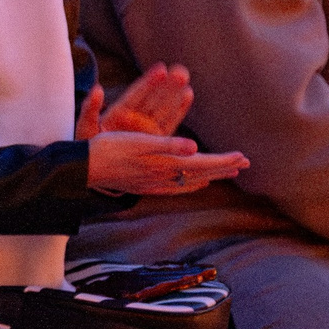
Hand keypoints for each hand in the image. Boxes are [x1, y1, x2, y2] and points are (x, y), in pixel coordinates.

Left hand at [77, 64, 192, 139]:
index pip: (136, 95)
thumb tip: (96, 88)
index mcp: (119, 113)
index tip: (160, 69)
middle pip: (153, 98)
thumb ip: (90, 109)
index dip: (148, 82)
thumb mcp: (86, 127)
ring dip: (175, 93)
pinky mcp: (155, 139)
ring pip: (163, 107)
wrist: (97, 166)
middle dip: (167, 85)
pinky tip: (188, 94)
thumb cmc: (88, 146)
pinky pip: (169, 122)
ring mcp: (146, 127)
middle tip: (180, 71)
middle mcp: (135, 117)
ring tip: (184, 77)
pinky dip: (178, 109)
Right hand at [86, 131, 248, 194]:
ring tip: (227, 171)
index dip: (222, 160)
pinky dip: (191, 183)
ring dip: (210, 175)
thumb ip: (167, 145)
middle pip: (199, 173)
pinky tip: (195, 184)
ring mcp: (154, 183)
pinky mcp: (146, 184)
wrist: (84, 168)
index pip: (201, 164)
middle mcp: (162, 177)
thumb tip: (195, 148)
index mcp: (163, 165)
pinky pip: (177, 186)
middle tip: (244, 163)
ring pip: (190, 180)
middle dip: (222, 167)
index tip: (242, 157)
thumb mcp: (137, 142)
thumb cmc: (108, 150)